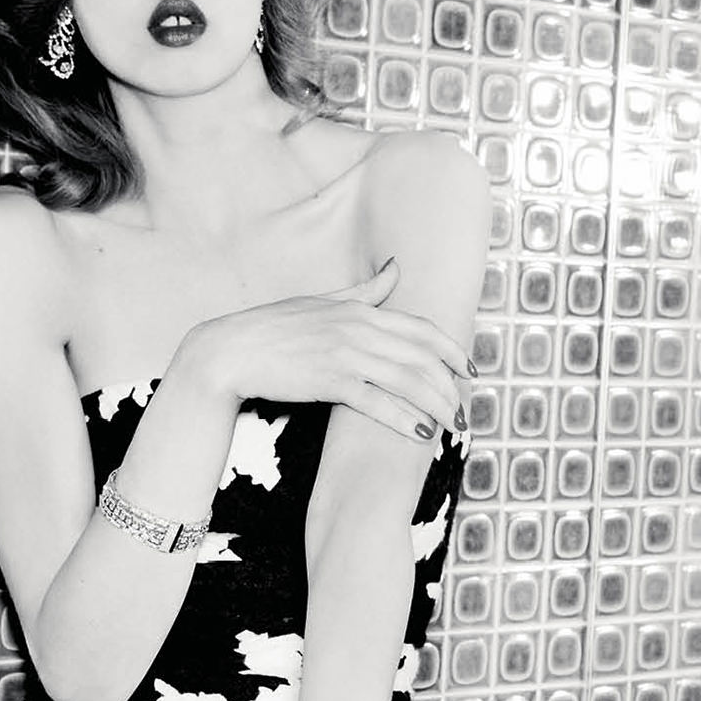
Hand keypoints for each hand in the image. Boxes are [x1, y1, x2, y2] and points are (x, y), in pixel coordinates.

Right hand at [187, 260, 473, 441]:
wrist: (229, 351)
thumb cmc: (275, 328)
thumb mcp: (323, 301)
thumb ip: (366, 291)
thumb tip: (396, 267)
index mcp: (361, 310)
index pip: (423, 331)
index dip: (453, 352)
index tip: (471, 372)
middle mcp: (359, 329)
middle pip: (423, 360)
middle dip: (451, 388)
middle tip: (465, 413)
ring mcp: (345, 354)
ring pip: (408, 382)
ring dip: (437, 406)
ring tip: (453, 427)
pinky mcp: (329, 380)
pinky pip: (377, 402)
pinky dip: (403, 418)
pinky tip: (422, 433)